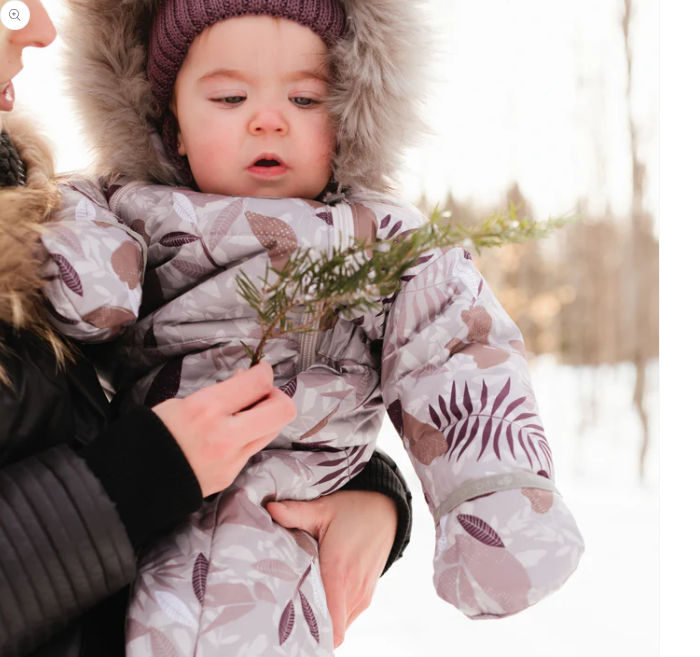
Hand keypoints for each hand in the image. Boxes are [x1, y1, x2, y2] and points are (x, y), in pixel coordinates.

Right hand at [153, 361, 296, 496]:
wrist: (133, 481)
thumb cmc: (152, 434)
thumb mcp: (180, 402)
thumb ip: (217, 393)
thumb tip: (243, 381)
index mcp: (206, 409)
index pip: (257, 383)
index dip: (265, 372)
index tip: (261, 370)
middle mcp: (224, 435)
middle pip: (282, 410)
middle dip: (277, 396)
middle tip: (261, 393)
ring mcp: (231, 459)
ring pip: (272, 430)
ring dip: (267, 416)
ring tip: (247, 411)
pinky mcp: (231, 475)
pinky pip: (253, 448)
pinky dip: (250, 435)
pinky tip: (233, 431)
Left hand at [267, 490, 397, 647]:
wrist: (386, 510)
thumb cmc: (353, 510)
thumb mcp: (323, 509)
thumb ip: (296, 512)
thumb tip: (270, 508)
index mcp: (339, 573)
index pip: (331, 627)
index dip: (310, 633)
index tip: (288, 625)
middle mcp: (353, 590)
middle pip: (329, 629)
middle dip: (308, 625)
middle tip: (284, 610)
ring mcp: (362, 595)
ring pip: (338, 625)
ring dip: (321, 619)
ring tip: (299, 602)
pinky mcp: (366, 595)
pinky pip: (346, 616)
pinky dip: (332, 613)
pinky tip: (316, 596)